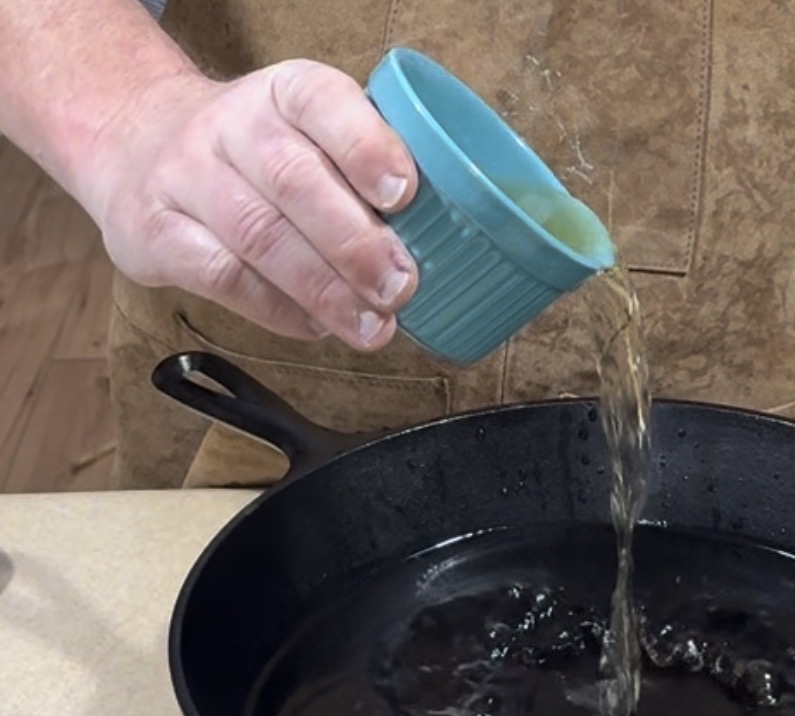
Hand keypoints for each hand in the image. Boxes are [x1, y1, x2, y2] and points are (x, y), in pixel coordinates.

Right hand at [82, 59, 418, 349]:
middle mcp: (231, 125)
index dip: (366, 146)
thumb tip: (444, 241)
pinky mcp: (154, 231)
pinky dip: (278, 309)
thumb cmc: (257, 156)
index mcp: (283, 93)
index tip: (405, 193)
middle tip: (401, 287)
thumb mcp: (307, 134)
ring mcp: (186, 176)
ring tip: (372, 326)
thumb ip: (364, 172)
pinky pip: (222, 275)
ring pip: (259, 235)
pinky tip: (316, 326)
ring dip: (324, 289)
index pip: (322, 102)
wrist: (134, 146)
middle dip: (356, 243)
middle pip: (293, 181)